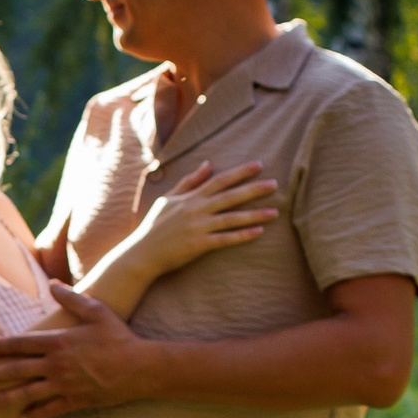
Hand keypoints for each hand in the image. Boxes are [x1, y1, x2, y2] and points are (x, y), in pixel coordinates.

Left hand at [0, 284, 160, 417]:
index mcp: (59, 342)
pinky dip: (34, 413)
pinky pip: (49, 409)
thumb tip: (53, 283)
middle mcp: (57, 365)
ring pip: (28, 393)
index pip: (21, 344)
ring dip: (6, 398)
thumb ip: (71, 298)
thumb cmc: (118, 337)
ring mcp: (65, 385)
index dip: (0, 347)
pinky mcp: (75, 400)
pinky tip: (21, 417)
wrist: (139, 368)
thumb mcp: (96, 311)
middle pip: (17, 369)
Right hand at [122, 161, 278, 271]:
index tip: (259, 165)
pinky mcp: (198, 245)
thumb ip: (189, 182)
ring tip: (275, 212)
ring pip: (231, 218)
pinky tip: (258, 232)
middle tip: (275, 184)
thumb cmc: (155, 225)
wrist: (142, 253)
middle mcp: (196, 210)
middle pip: (230, 196)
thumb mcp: (169, 199)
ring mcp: (198, 227)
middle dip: (254, 189)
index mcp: (191, 198)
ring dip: (255, 214)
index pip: (219, 180)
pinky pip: (225, 239)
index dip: (240, 172)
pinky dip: (242, 235)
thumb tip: (207, 164)